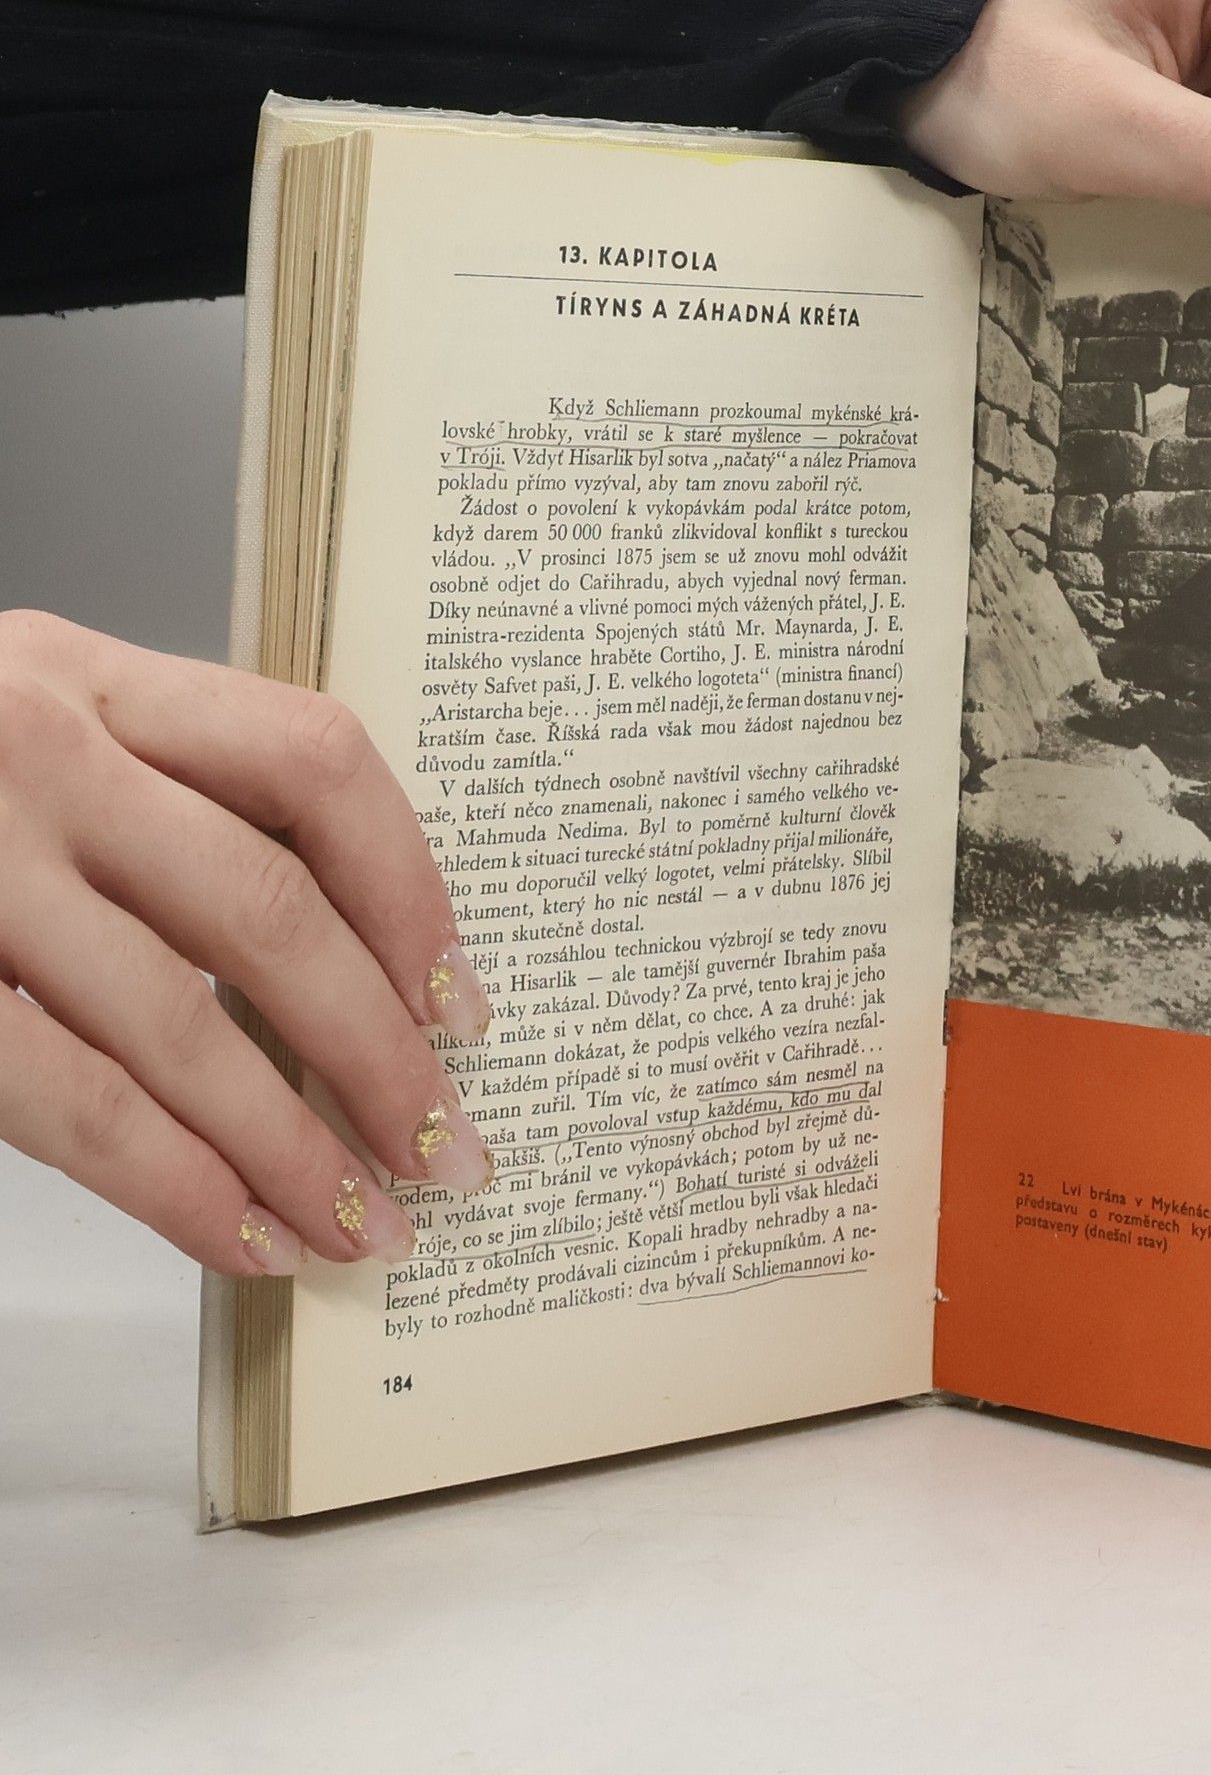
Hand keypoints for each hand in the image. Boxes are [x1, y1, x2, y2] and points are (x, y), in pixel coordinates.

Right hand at [0, 611, 494, 1275]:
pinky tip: (251, 1237)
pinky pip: (74, 1103)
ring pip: (184, 1023)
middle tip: (452, 1145)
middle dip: (382, 1050)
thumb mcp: (26, 725)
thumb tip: (341, 958)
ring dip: (298, 1143)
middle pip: (272, 910)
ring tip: (374, 1220)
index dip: (413, 888)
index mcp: (90, 677)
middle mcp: (35, 752)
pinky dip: (180, 1186)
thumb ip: (159, 795)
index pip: (316, 762)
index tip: (463, 995)